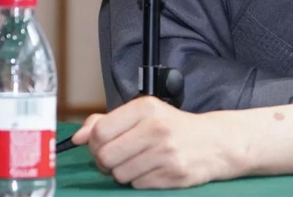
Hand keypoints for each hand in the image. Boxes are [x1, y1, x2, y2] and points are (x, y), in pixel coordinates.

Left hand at [71, 97, 236, 188]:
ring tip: (141, 160)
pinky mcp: (172, 174)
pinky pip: (137, 185)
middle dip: (107, 161)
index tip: (103, 142)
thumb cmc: (173, 126)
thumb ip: (107, 121)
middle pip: (105, 157)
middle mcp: (156, 127)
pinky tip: (153, 168)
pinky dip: (140, 180)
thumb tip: (78, 136)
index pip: (100, 132)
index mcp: (146, 108)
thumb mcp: (143, 114)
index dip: (95, 143)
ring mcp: (165, 152)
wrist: (213, 141)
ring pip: (119, 174)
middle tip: (121, 155)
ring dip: (124, 172)